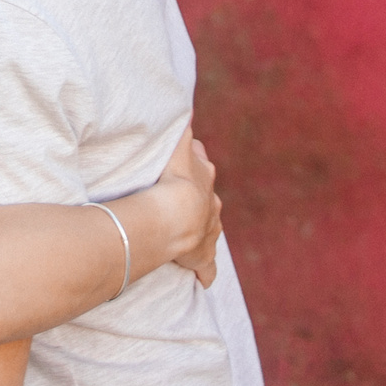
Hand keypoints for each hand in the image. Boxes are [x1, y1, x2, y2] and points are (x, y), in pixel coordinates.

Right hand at [156, 121, 223, 287]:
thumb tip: (187, 105)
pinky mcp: (203, 254)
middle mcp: (211, 202)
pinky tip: (205, 280)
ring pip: (209, 226)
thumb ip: (182, 125)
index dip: (192, 164)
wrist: (177, 214)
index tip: (181, 166)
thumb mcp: (179, 145)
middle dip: (197, 196)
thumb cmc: (174, 178)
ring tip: (185, 231)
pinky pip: (207, 265)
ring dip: (200, 227)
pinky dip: (206, 271)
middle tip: (180, 199)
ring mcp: (209, 229)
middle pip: (207, 194)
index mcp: (204, 176)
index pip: (201, 164)